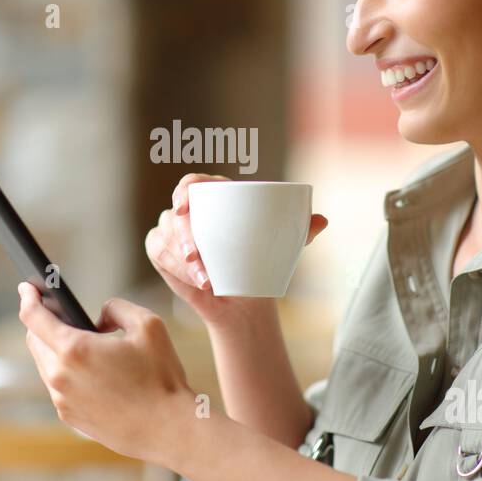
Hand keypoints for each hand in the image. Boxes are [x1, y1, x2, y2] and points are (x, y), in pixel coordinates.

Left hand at [17, 282, 195, 465]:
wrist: (167, 428)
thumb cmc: (160, 378)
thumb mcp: (147, 325)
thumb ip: (116, 308)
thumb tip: (99, 318)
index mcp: (74, 349)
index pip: (33, 317)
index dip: (28, 297)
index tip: (28, 288)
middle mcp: (60, 376)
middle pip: (34, 340)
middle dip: (42, 322)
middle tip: (58, 312)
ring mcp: (62, 400)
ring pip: (45, 364)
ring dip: (54, 348)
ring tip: (79, 341)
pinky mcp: (69, 417)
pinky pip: (58, 386)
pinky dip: (66, 372)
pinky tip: (89, 370)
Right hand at [144, 173, 328, 326]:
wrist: (244, 296)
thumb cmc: (262, 262)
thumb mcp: (284, 246)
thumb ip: (302, 230)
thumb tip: (321, 221)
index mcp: (216, 196)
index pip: (192, 184)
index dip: (184, 190)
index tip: (184, 206)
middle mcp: (190, 210)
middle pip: (176, 214)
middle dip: (182, 237)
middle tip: (197, 259)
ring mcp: (172, 231)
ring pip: (166, 238)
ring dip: (181, 261)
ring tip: (205, 281)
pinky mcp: (162, 252)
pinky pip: (160, 255)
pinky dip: (174, 270)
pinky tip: (193, 282)